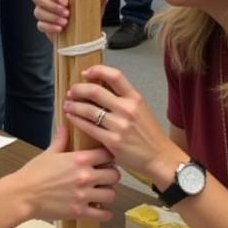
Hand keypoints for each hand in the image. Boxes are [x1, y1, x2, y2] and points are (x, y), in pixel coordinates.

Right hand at [9, 124, 119, 222]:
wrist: (23, 194)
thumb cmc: (33, 174)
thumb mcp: (49, 153)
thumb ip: (61, 140)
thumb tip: (64, 127)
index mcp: (79, 159)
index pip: (107, 154)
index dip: (109, 157)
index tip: (106, 160)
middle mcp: (85, 176)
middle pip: (114, 175)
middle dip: (111, 176)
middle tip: (106, 177)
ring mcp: (83, 195)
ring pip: (111, 194)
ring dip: (108, 193)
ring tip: (102, 193)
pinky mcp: (79, 211)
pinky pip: (102, 214)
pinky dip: (105, 213)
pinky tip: (101, 210)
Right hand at [32, 0, 106, 35]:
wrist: (85, 31)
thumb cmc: (87, 10)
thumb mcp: (96, 3)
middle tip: (66, 4)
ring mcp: (42, 5)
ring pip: (38, 4)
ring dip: (51, 11)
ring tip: (66, 19)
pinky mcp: (42, 21)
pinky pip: (39, 22)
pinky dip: (49, 25)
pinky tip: (60, 28)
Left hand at [63, 64, 181, 177]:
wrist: (159, 157)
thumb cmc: (149, 134)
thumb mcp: (141, 109)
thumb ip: (123, 99)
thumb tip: (99, 88)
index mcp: (135, 98)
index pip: (115, 76)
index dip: (97, 70)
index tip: (86, 73)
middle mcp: (127, 109)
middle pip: (95, 91)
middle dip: (78, 89)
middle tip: (72, 91)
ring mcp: (120, 125)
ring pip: (88, 110)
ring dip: (74, 105)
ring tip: (68, 104)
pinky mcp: (112, 141)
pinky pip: (88, 127)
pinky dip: (76, 120)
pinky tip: (71, 117)